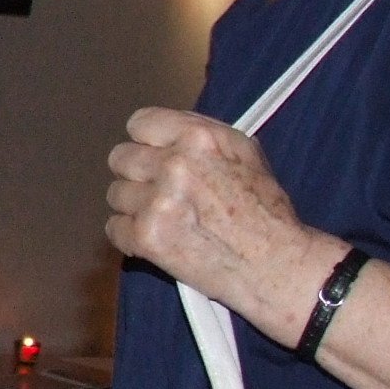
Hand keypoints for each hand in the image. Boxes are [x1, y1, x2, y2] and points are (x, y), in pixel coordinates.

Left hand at [105, 107, 342, 343]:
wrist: (275, 265)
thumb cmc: (265, 212)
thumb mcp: (245, 153)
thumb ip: (202, 133)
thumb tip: (167, 129)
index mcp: (198, 139)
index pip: (140, 123)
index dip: (147, 141)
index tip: (153, 154)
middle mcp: (174, 166)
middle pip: (121, 158)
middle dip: (138, 174)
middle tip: (159, 190)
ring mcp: (157, 202)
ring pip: (116, 194)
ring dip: (135, 207)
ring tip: (166, 219)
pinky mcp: (147, 237)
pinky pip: (114, 229)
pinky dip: (132, 237)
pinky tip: (160, 239)